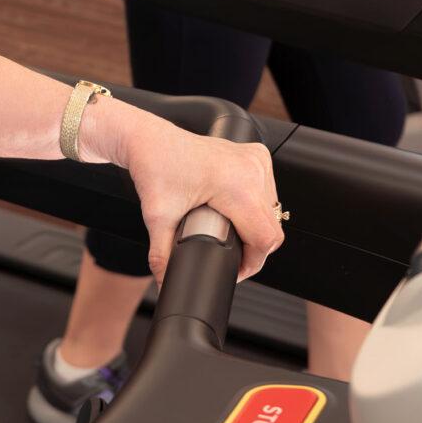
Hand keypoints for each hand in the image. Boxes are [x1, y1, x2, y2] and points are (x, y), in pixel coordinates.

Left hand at [102, 106, 283, 281]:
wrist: (149, 140)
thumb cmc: (154, 167)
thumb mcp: (157, 217)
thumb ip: (162, 257)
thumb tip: (167, 282)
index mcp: (237, 185)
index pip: (265, 238)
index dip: (252, 263)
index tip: (234, 268)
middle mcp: (252, 170)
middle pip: (271, 227)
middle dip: (252, 248)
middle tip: (227, 253)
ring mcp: (256, 160)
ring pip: (272, 211)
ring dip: (255, 228)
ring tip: (228, 231)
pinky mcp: (255, 156)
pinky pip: (267, 192)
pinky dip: (255, 208)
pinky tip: (235, 211)